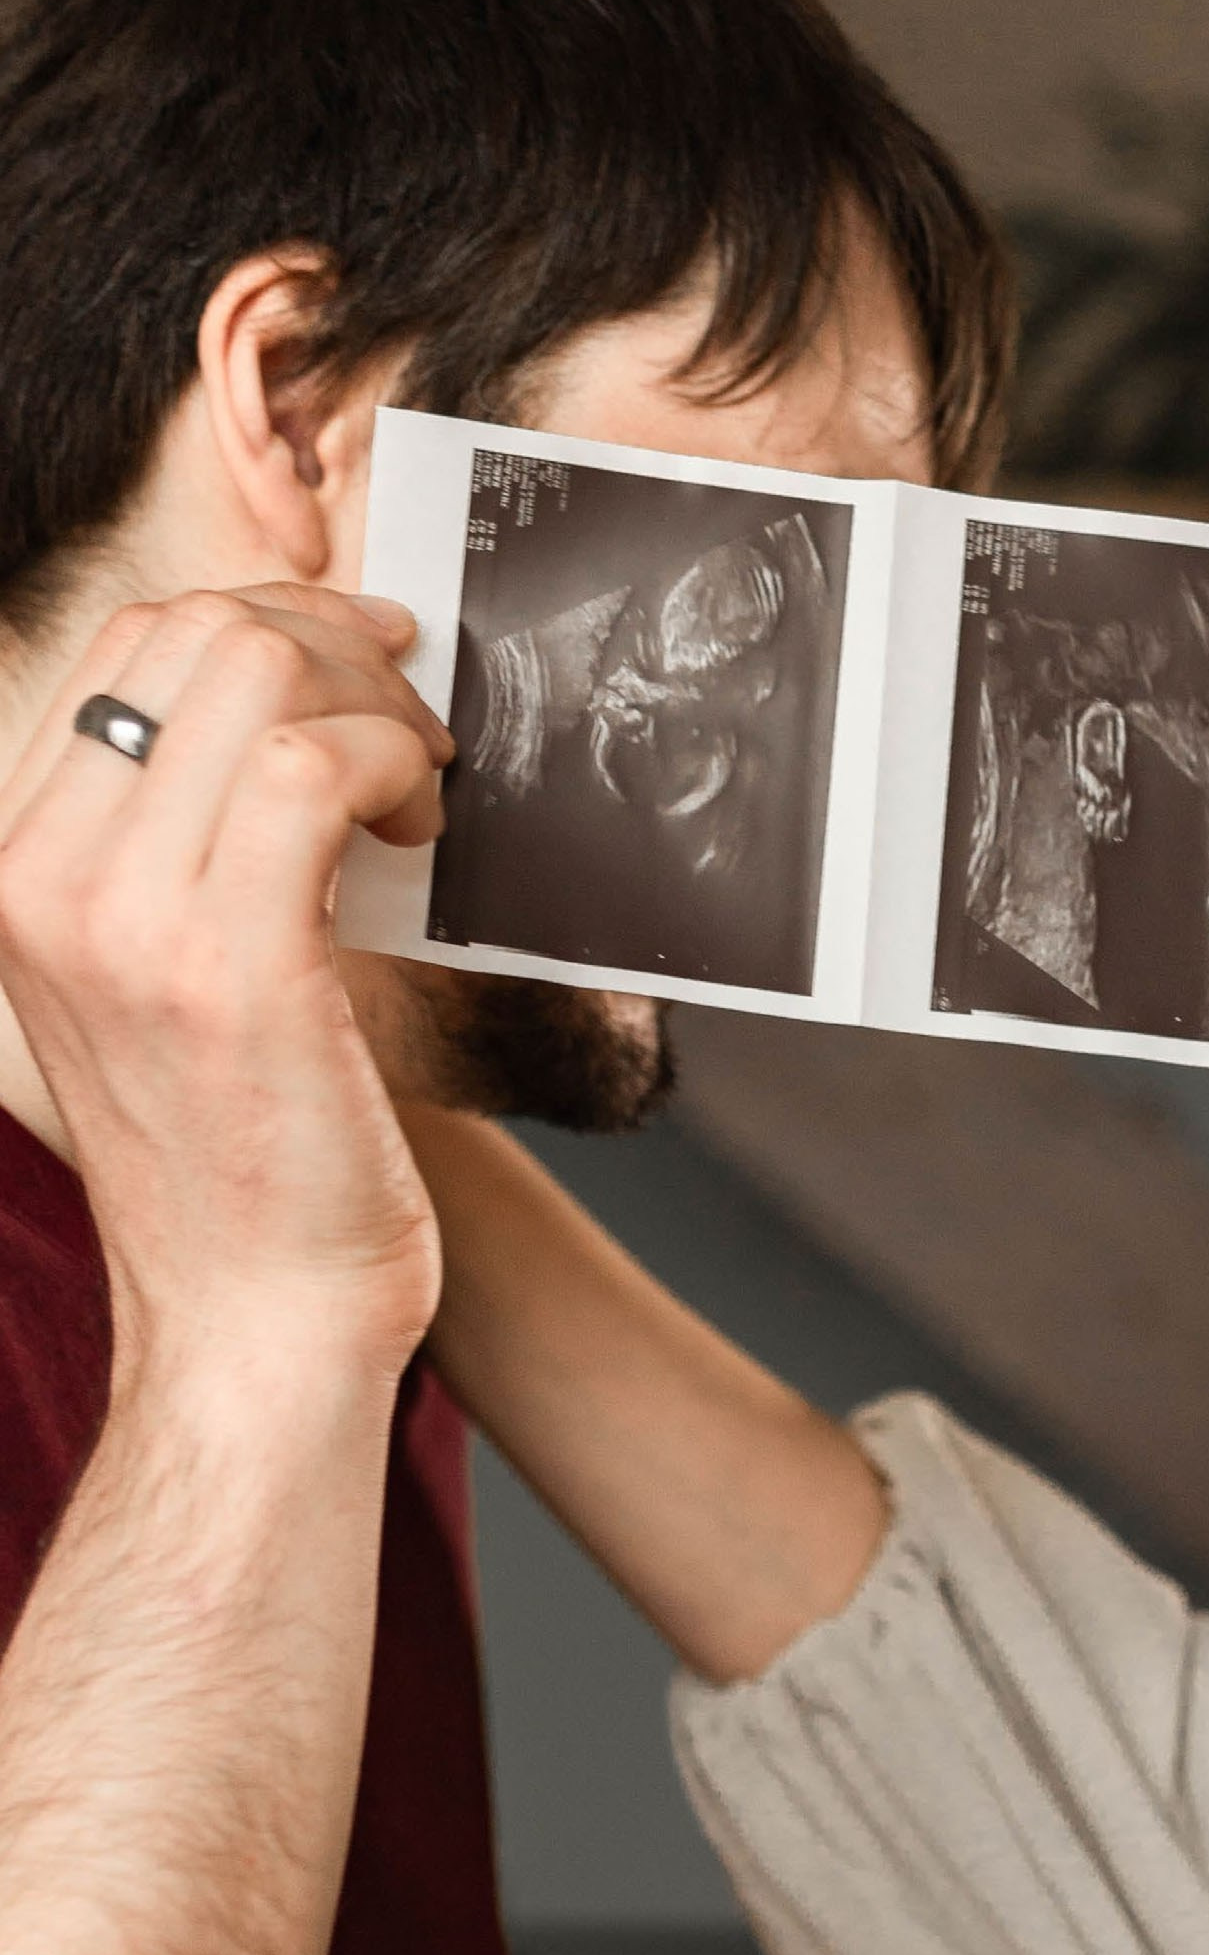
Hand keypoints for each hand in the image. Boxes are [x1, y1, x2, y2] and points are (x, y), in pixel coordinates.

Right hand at [0, 585, 453, 1385]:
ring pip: (248, 674)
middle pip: (186, 633)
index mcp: (19, 871)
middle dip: (330, 646)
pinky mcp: (226, 962)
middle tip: (413, 724)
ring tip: (423, 791)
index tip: (361, 675)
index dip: (265, 630)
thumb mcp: (177, 977)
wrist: (256, 1324)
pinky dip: (393, 764)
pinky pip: (311, 767)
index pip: (127, 652)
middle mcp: (42, 879)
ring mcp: (120, 918)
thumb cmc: (248, 1167)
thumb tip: (298, 719)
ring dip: (373, 703)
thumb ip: (198, 851)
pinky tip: (423, 829)